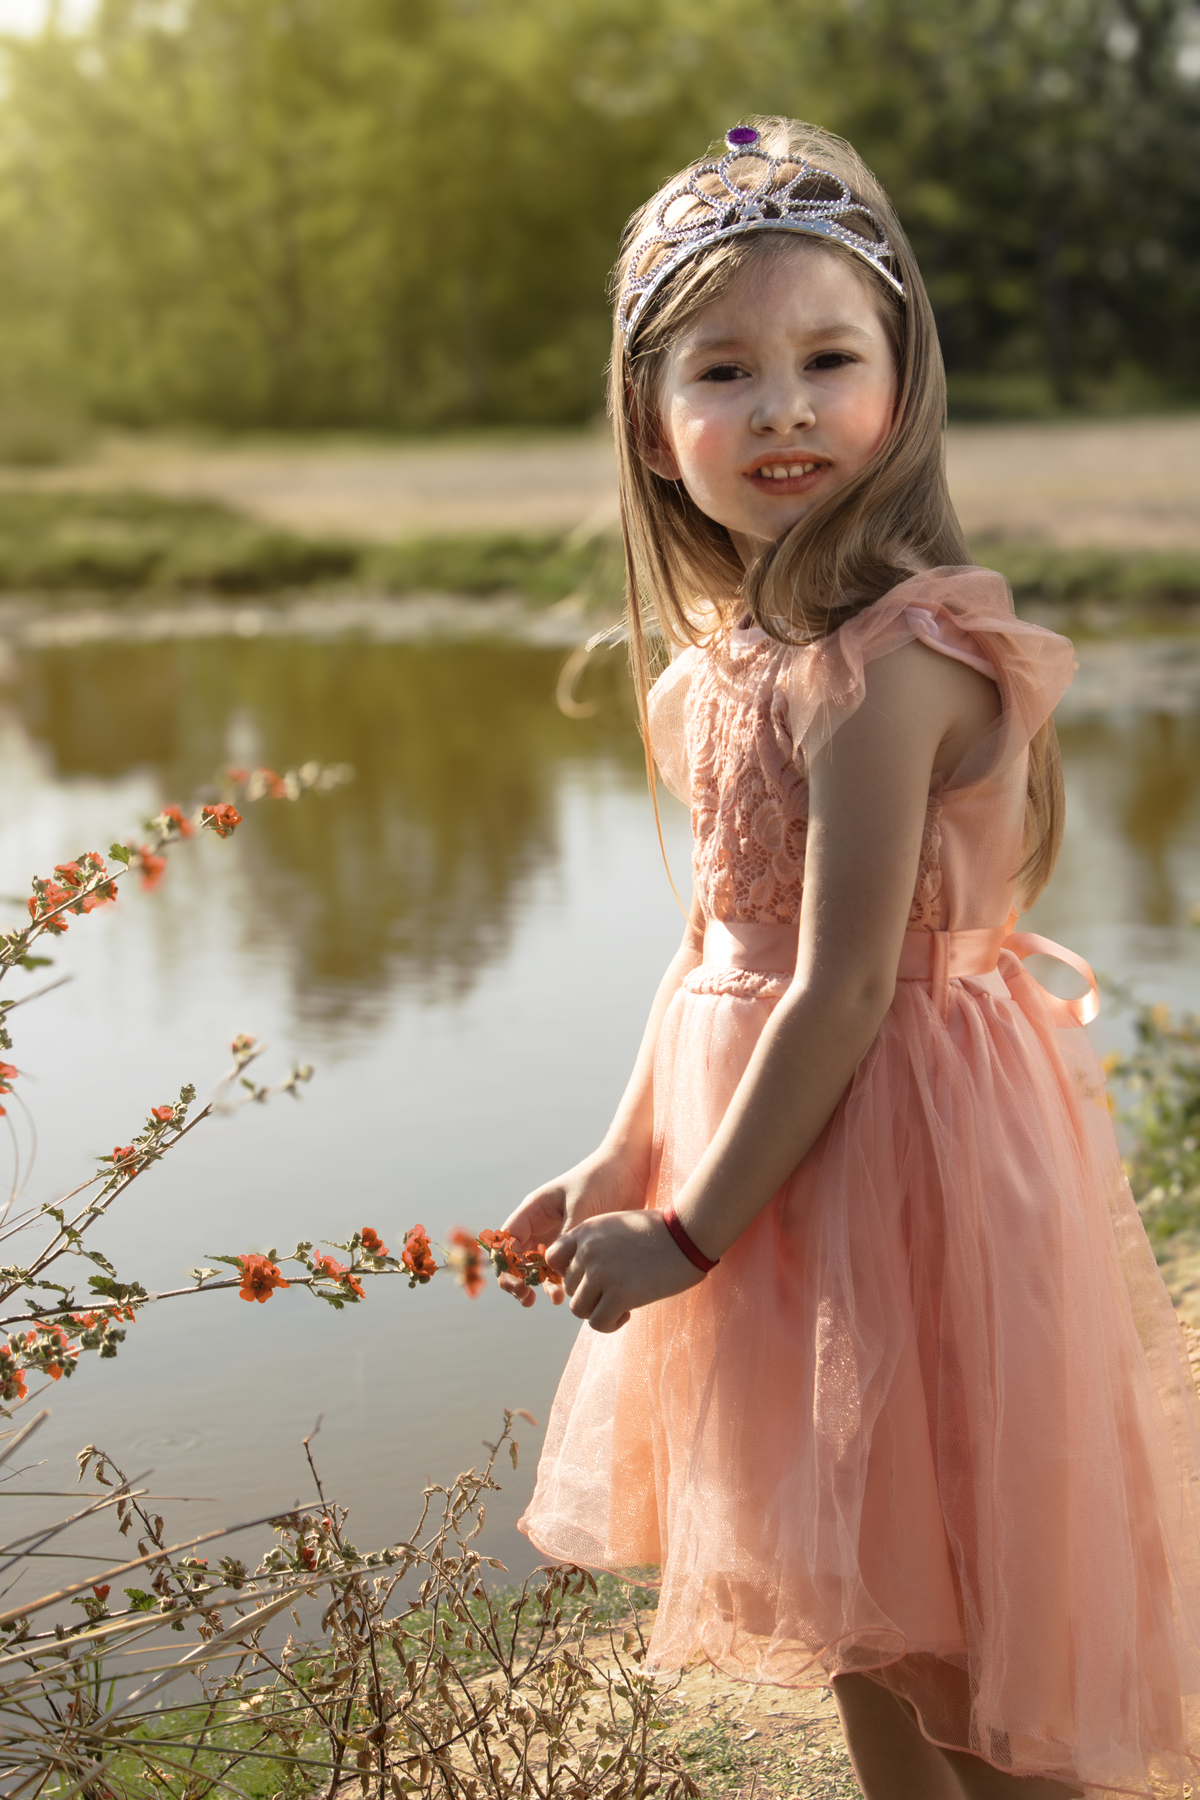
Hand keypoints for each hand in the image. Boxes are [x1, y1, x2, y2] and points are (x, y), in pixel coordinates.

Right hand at [499, 1148, 648, 1307]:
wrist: (631, 1171)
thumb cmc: (602, 1178)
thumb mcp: (581, 1204)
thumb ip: (566, 1234)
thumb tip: (553, 1265)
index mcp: (534, 1210)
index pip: (506, 1240)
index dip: (504, 1262)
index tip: (516, 1280)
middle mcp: (541, 1226)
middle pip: (517, 1259)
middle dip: (517, 1280)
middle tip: (526, 1297)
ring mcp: (558, 1239)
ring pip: (539, 1269)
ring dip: (542, 1286)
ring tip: (557, 1298)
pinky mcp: (577, 1249)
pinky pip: (561, 1271)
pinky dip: (561, 1284)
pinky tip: (569, 1293)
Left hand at [546, 1210, 705, 1332]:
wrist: (688, 1234)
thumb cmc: (659, 1231)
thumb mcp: (617, 1226)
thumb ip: (595, 1245)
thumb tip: (582, 1276)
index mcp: (585, 1231)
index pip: (553, 1259)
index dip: (569, 1273)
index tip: (590, 1278)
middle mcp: (587, 1251)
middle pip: (568, 1287)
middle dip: (589, 1294)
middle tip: (614, 1292)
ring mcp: (601, 1273)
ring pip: (579, 1308)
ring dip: (598, 1311)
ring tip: (621, 1305)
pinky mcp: (619, 1294)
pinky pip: (598, 1323)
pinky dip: (610, 1324)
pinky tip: (627, 1314)